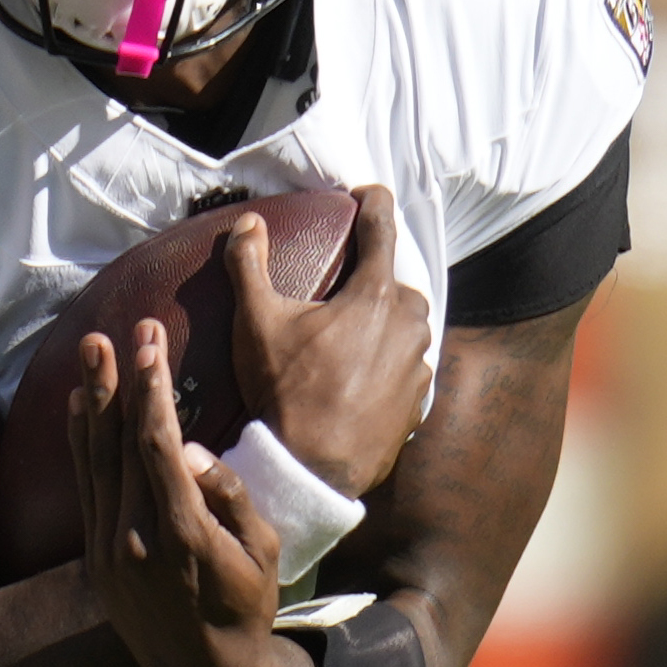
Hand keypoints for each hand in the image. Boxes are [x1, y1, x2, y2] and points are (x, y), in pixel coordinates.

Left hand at [77, 317, 310, 666]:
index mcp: (180, 532)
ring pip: (93, 461)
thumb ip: (231, 497)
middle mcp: (134, 537)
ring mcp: (108, 548)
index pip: (155, 444)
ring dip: (91, 402)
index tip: (150, 344)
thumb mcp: (263, 553)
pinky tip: (78, 409)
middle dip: (116, 381)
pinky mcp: (96, 557)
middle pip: (117, 443)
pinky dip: (79, 445)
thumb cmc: (246, 608)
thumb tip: (193, 449)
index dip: (150, 389)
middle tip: (110, 332)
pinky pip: (84, 488)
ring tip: (88, 353)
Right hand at [222, 181, 435, 499]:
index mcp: (375, 296)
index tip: (364, 196)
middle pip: (397, 283)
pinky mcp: (419, 401)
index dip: (373, 202)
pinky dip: (388, 365)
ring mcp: (419, 364)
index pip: (383, 227)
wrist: (312, 470)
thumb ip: (249, 266)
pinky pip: (408, 368)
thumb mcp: (256, 324)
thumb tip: (247, 223)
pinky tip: (360, 379)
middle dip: (373, 281)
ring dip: (385, 324)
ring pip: (408, 326)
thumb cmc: (285, 392)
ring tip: (349, 338)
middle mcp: (409, 324)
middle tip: (341, 292)